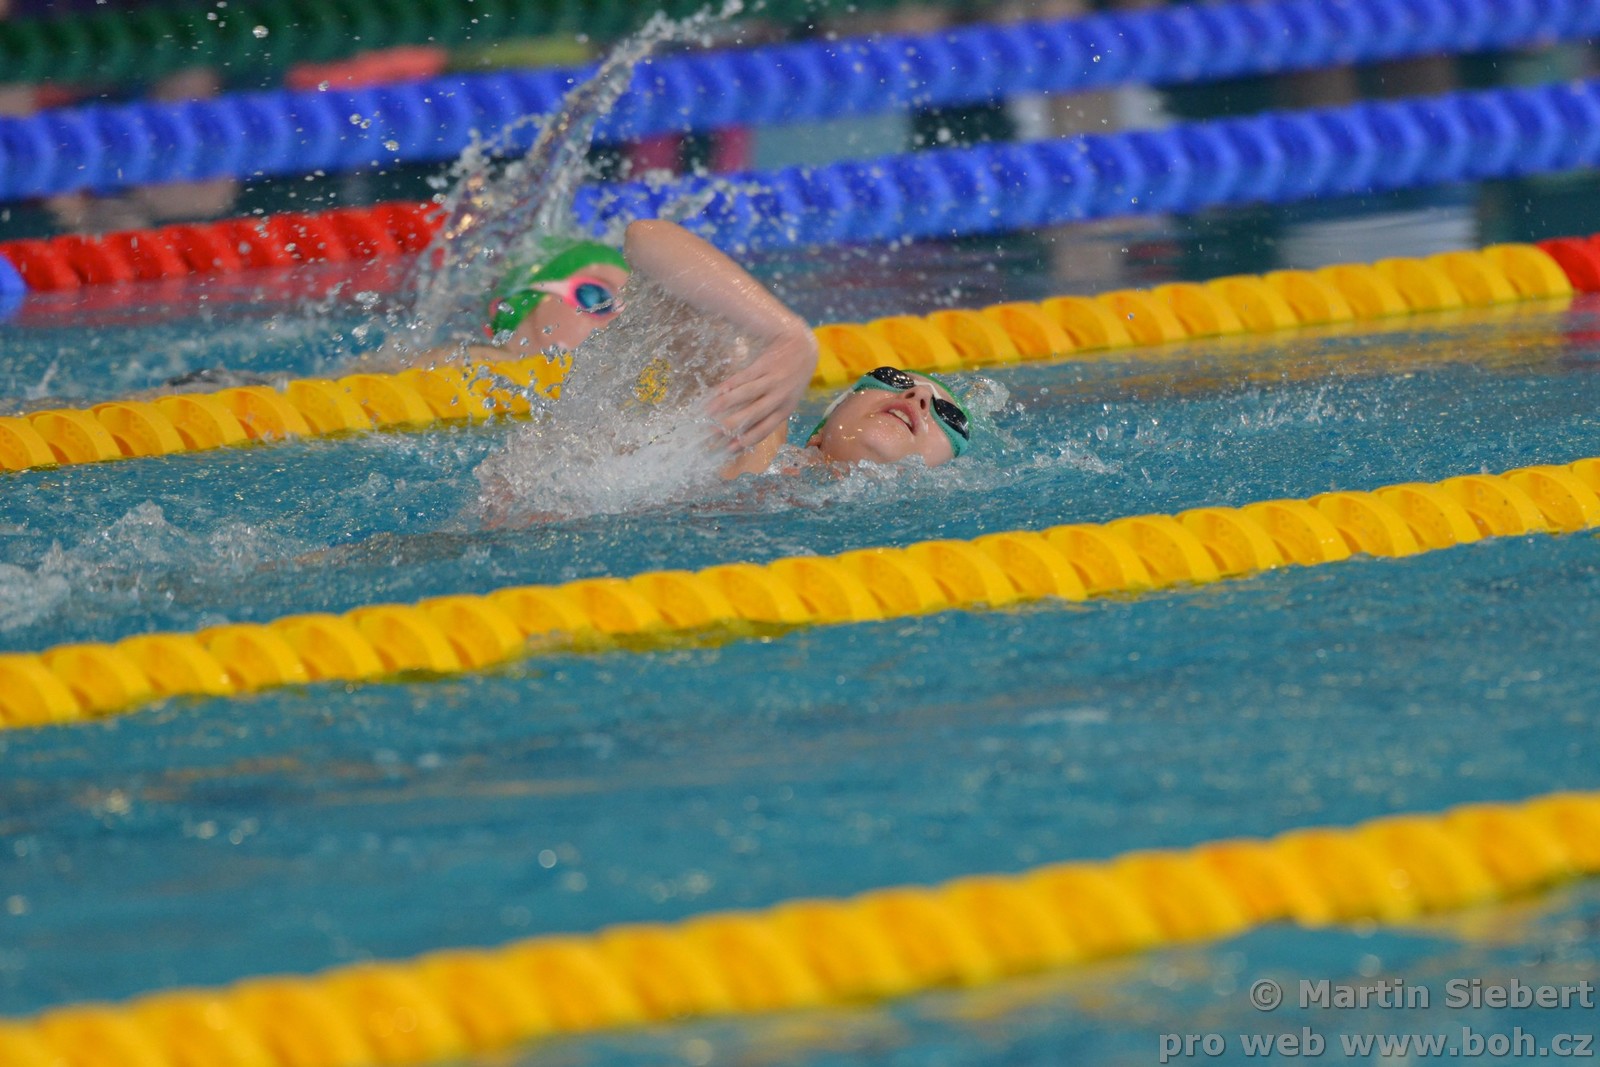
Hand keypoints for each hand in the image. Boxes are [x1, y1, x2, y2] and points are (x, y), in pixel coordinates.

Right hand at [706, 325, 818, 450]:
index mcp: (785, 410)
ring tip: (708, 412)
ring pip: (745, 395)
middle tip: (713, 432)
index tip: (729, 448)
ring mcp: (771, 380)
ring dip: (725, 404)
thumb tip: (745, 433)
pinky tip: (716, 392)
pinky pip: (742, 377)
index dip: (746, 440)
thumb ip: (769, 414)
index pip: (764, 429)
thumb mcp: (787, 400)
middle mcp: (779, 397)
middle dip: (731, 425)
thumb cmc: (792, 380)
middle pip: (752, 414)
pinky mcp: (763, 365)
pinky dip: (728, 385)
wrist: (802, 348)